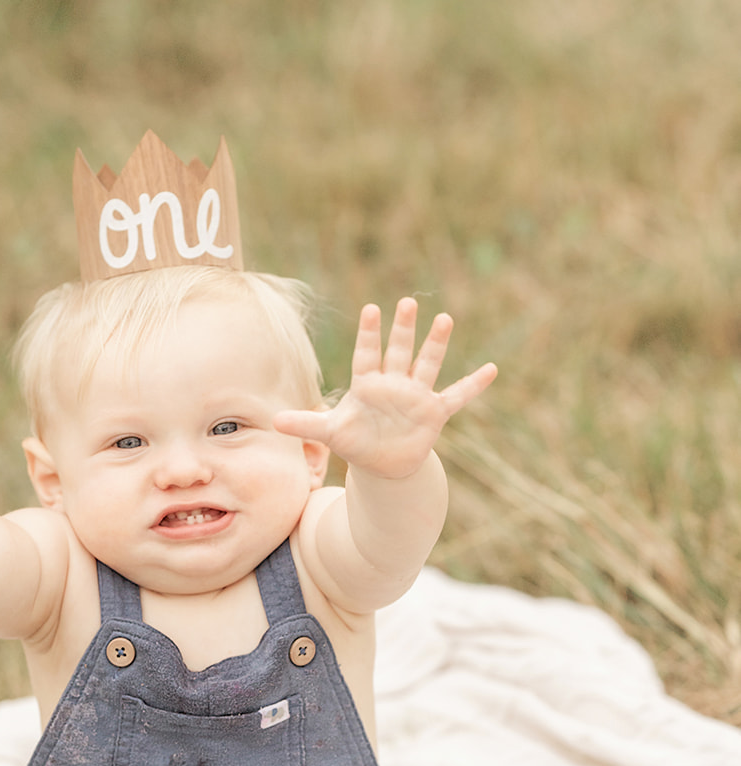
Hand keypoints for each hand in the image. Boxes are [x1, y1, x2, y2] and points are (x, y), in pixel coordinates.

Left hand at [275, 298, 496, 479]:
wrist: (383, 463)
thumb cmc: (356, 442)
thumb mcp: (330, 433)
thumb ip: (306, 424)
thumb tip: (274, 422)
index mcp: (367, 385)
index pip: (367, 354)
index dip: (369, 334)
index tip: (372, 309)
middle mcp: (393, 384)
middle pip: (398, 351)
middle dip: (402, 329)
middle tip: (407, 302)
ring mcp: (415, 396)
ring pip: (427, 365)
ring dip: (435, 344)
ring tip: (445, 318)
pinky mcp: (434, 413)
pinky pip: (456, 396)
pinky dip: (473, 385)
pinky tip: (491, 369)